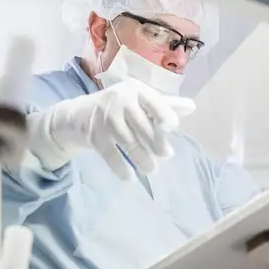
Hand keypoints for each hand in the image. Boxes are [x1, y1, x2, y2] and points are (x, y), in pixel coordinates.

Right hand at [27, 79, 194, 179]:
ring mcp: (105, 117)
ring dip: (142, 159)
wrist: (76, 116)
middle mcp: (120, 100)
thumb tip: (192, 107)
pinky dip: (121, 168)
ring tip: (151, 169)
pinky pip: (111, 154)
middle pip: (144, 126)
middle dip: (156, 144)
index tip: (171, 127)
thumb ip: (164, 105)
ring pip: (129, 142)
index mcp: (135, 90)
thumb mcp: (139, 101)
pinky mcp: (93, 135)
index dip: (164, 114)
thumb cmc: (117, 108)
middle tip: (166, 155)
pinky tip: (130, 177)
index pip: (153, 101)